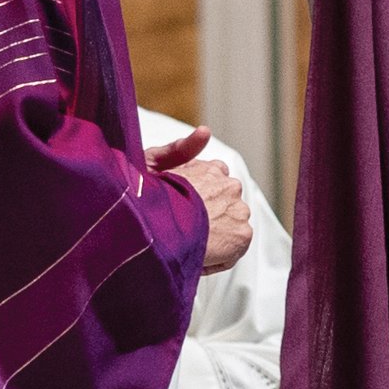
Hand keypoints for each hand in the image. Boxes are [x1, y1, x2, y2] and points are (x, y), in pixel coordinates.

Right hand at [147, 128, 252, 273]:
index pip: (212, 182)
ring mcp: (239, 210)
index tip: (179, 210)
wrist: (150, 231)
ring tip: (188, 244)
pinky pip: (232, 250)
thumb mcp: (155, 163)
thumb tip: (205, 131)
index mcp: (212, 168)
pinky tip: (196, 256)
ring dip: (214, 235)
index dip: (195, 198)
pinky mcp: (243, 235)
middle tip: (182, 229)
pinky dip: (217, 257)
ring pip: (230, 225)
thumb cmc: (146, 199)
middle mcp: (230, 186)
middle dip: (207, 216)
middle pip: (223, 203)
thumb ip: (180, 148)